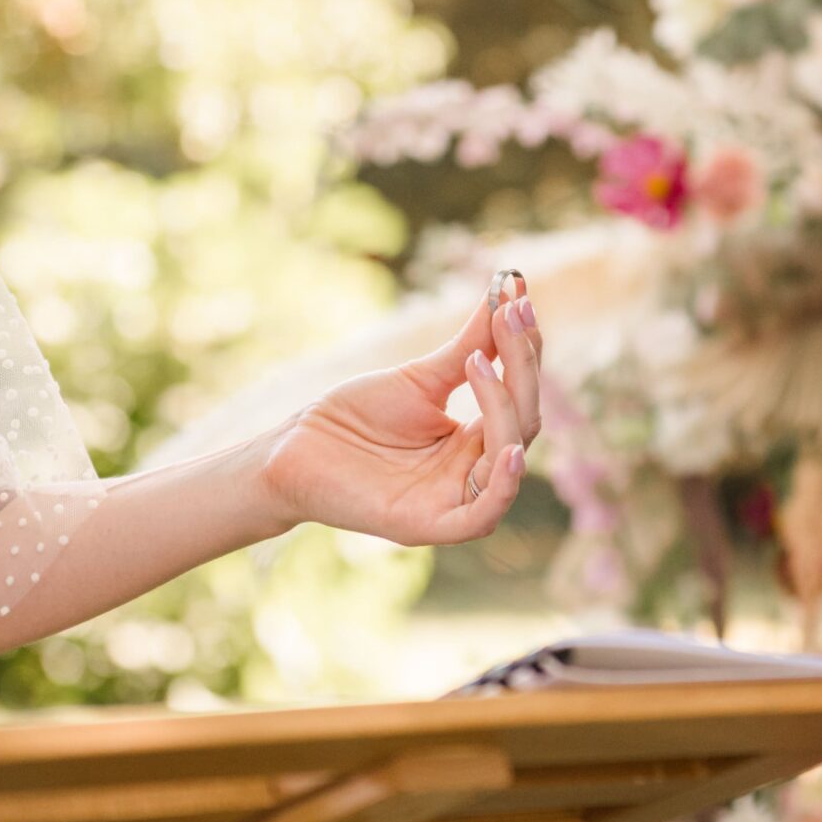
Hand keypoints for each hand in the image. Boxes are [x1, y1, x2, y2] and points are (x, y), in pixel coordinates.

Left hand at [258, 280, 542, 545]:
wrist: (296, 447)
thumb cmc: (355, 416)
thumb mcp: (420, 379)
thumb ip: (469, 347)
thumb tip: (509, 296)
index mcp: (476, 440)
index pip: (520, 397)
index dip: (525, 349)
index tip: (519, 297)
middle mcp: (475, 472)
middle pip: (523, 424)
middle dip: (520, 367)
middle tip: (509, 315)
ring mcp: (454, 500)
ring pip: (508, 461)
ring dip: (505, 410)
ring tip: (480, 363)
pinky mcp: (430, 525)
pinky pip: (483, 515)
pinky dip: (502, 486)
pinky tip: (506, 447)